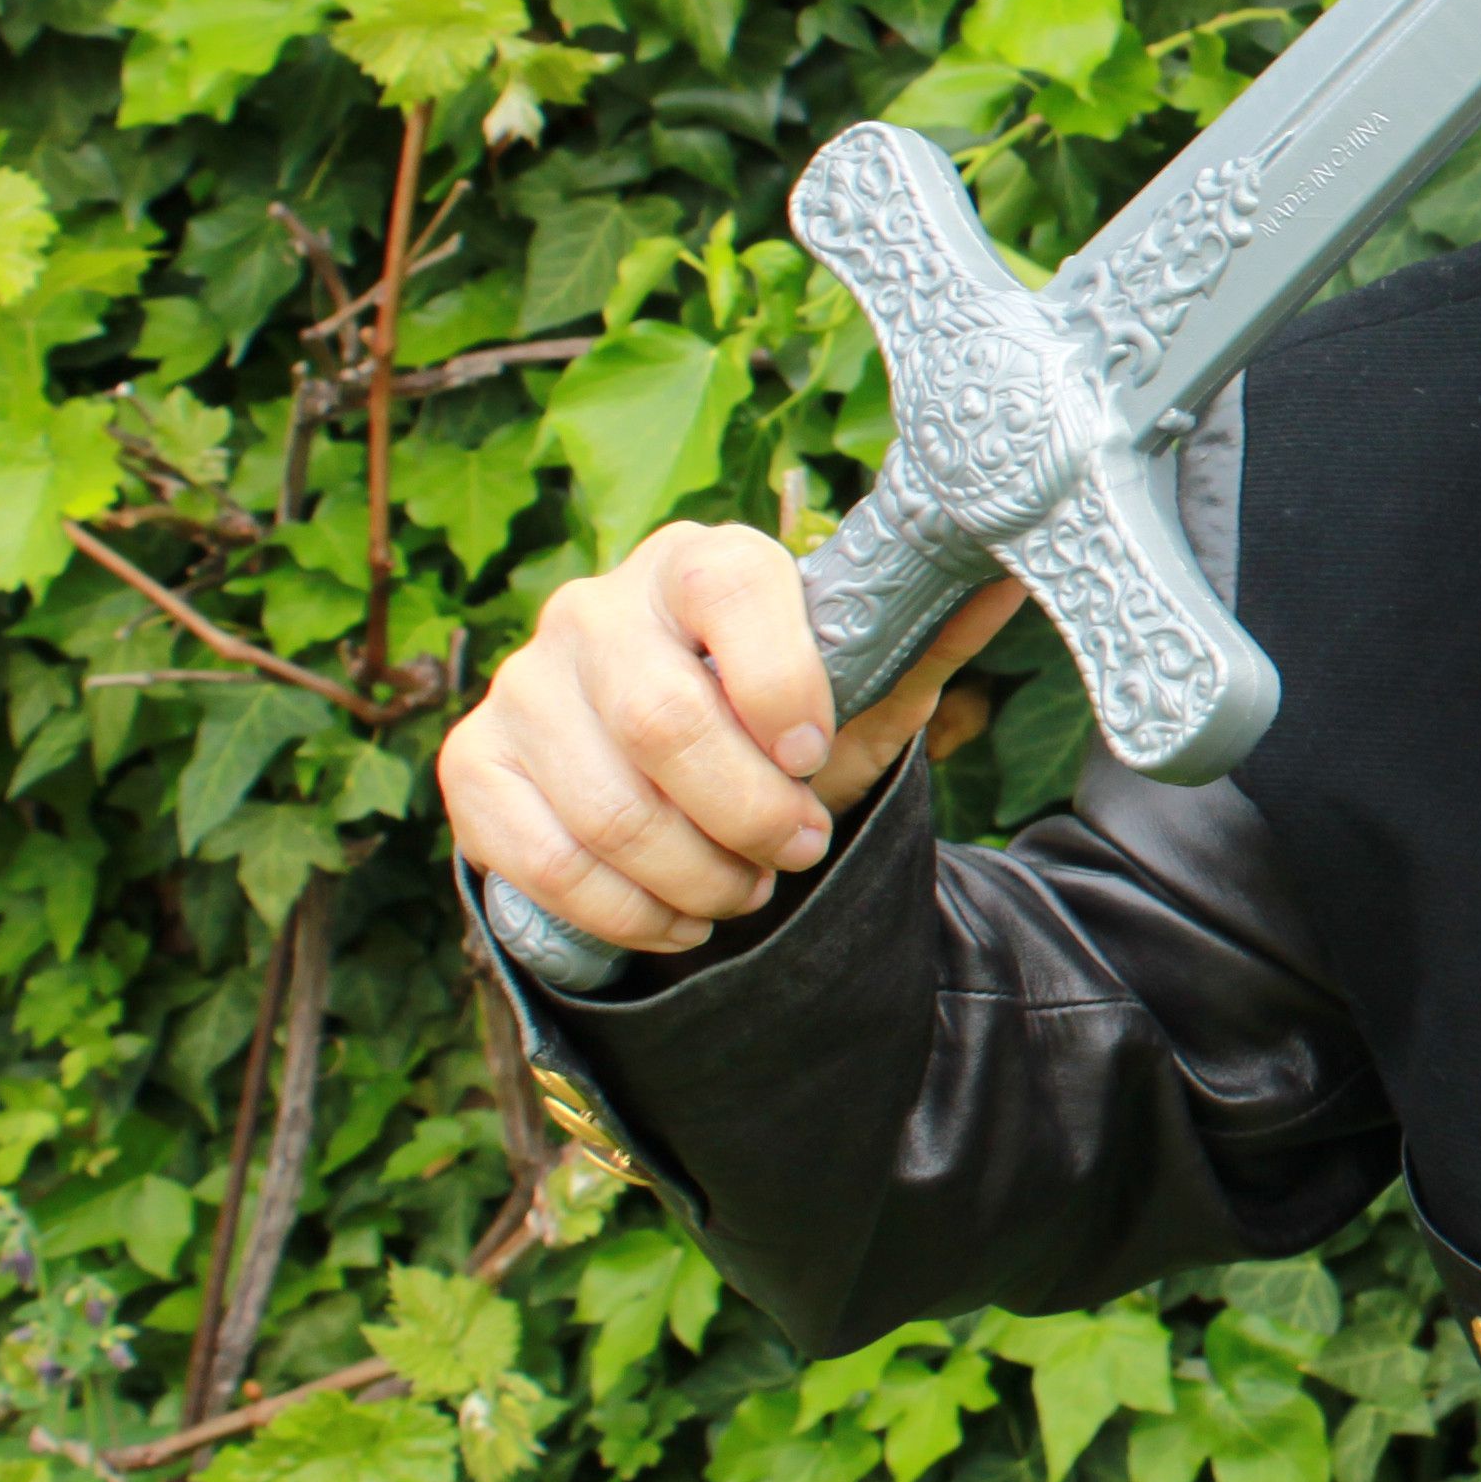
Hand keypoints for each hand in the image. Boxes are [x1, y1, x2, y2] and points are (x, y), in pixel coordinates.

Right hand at [438, 522, 1021, 959]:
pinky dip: (622, 911)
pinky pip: (539, 858)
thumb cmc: (782, 722)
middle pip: (664, 721)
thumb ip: (924, 640)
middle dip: (749, 813)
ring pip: (607, 806)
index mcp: (701, 562)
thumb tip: (1006, 584)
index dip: (784, 683)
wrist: (673, 778)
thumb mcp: (862, 687)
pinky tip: (675, 919)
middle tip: (796, 850)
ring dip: (694, 876)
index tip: (818, 756)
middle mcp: (596, 605)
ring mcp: (524, 684)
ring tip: (744, 892)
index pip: (735, 586)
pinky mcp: (475, 764)